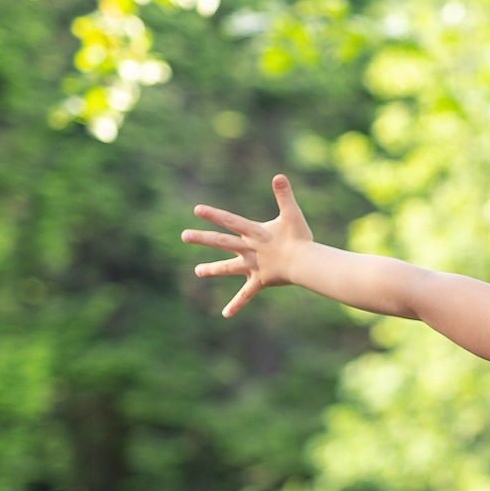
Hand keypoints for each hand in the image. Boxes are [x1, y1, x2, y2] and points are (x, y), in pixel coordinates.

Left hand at [181, 174, 313, 316]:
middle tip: (184, 236)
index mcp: (255, 233)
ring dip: (213, 269)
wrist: (305, 263)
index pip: (230, 221)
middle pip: (222, 243)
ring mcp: (252, 266)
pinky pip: (246, 294)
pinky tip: (225, 314)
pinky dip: (236, 304)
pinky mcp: (259, 281)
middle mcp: (249, 249)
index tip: (197, 209)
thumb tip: (279, 176)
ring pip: (228, 268)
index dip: (214, 215)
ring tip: (198, 271)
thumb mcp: (292, 214)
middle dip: (202, 238)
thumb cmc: (300, 238)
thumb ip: (284, 195)